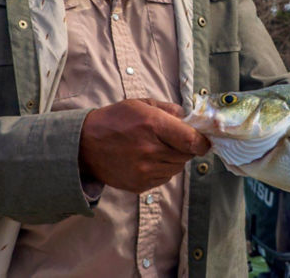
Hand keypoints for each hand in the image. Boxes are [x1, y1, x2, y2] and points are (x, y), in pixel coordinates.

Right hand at [79, 98, 210, 193]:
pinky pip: (165, 178)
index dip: (202, 141)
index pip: (191, 140)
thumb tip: (189, 118)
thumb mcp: (141, 104)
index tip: (204, 140)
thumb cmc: (115, 120)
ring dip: (175, 158)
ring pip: (177, 167)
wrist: (85, 146)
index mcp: (152, 125)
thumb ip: (169, 109)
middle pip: (186, 154)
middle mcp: (150, 150)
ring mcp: (145, 170)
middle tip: (174, 139)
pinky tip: (149, 159)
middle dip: (186, 147)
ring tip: (157, 148)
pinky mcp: (140, 185)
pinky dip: (163, 169)